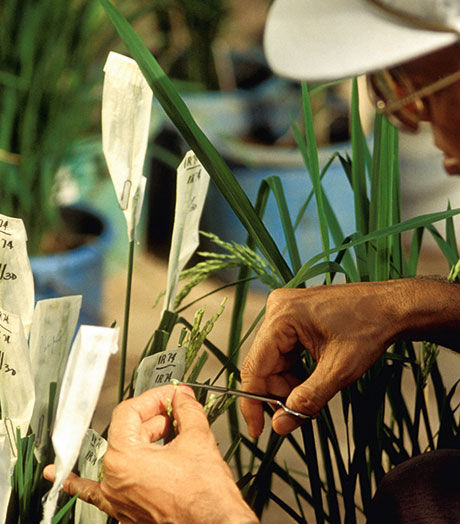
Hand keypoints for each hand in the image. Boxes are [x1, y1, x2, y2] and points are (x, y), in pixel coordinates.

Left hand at [44, 385, 257, 523]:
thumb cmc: (205, 497)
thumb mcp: (198, 439)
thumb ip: (187, 410)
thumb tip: (182, 397)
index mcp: (123, 459)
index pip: (130, 411)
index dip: (154, 398)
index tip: (172, 395)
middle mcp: (114, 480)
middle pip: (128, 432)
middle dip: (156, 417)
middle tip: (179, 410)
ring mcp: (118, 499)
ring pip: (120, 455)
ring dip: (139, 438)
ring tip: (164, 427)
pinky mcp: (127, 512)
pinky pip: (95, 493)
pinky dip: (77, 483)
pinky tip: (57, 476)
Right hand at [240, 279, 459, 436]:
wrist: (392, 307)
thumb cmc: (369, 329)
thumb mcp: (339, 371)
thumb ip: (306, 400)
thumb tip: (279, 426)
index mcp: (281, 317)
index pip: (254, 366)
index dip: (252, 401)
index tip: (257, 430)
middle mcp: (276, 309)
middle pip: (263, 363)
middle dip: (277, 392)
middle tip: (295, 415)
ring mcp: (284, 310)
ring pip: (273, 359)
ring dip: (286, 383)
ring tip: (309, 396)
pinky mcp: (293, 315)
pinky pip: (283, 349)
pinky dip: (294, 370)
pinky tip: (310, 380)